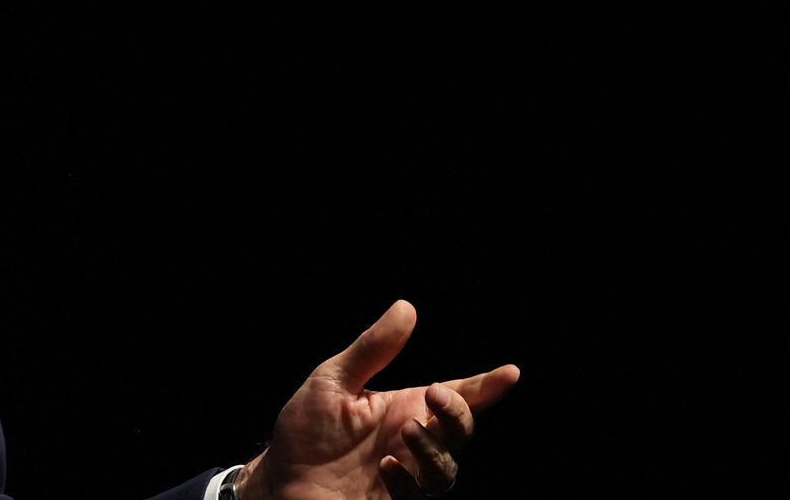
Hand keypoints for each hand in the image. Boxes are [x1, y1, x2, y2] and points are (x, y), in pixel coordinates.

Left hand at [238, 301, 519, 499]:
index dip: (485, 386)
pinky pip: (419, 495)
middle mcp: (409, 442)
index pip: (453, 396)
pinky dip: (407, 480)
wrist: (279, 480)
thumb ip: (371, 350)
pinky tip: (385, 468)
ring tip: (405, 433)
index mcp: (401, 409)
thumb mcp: (333, 382)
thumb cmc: (305, 431)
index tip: (510, 373)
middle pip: (460, 430)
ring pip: (447, 468)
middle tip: (434, 395)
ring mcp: (405, 476)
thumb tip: (406, 308)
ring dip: (434, 448)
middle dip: (458, 412)